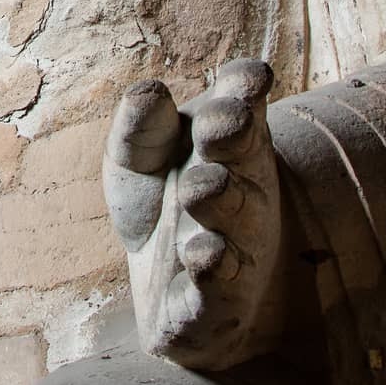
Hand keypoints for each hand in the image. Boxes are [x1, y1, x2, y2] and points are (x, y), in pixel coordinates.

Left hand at [102, 59, 281, 369]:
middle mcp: (241, 191)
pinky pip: (220, 289)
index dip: (241, 93)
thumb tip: (149, 91)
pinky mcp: (217, 305)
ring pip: (234, 222)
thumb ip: (142, 128)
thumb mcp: (138, 162)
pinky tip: (204, 256)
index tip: (247, 79)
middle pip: (241, 160)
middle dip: (232, 138)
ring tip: (202, 185)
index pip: (239, 109)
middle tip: (225, 121)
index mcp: (228, 147)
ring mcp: (237, 248)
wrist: (176, 300)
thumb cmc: (158, 210)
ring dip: (222, 203)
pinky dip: (215, 274)